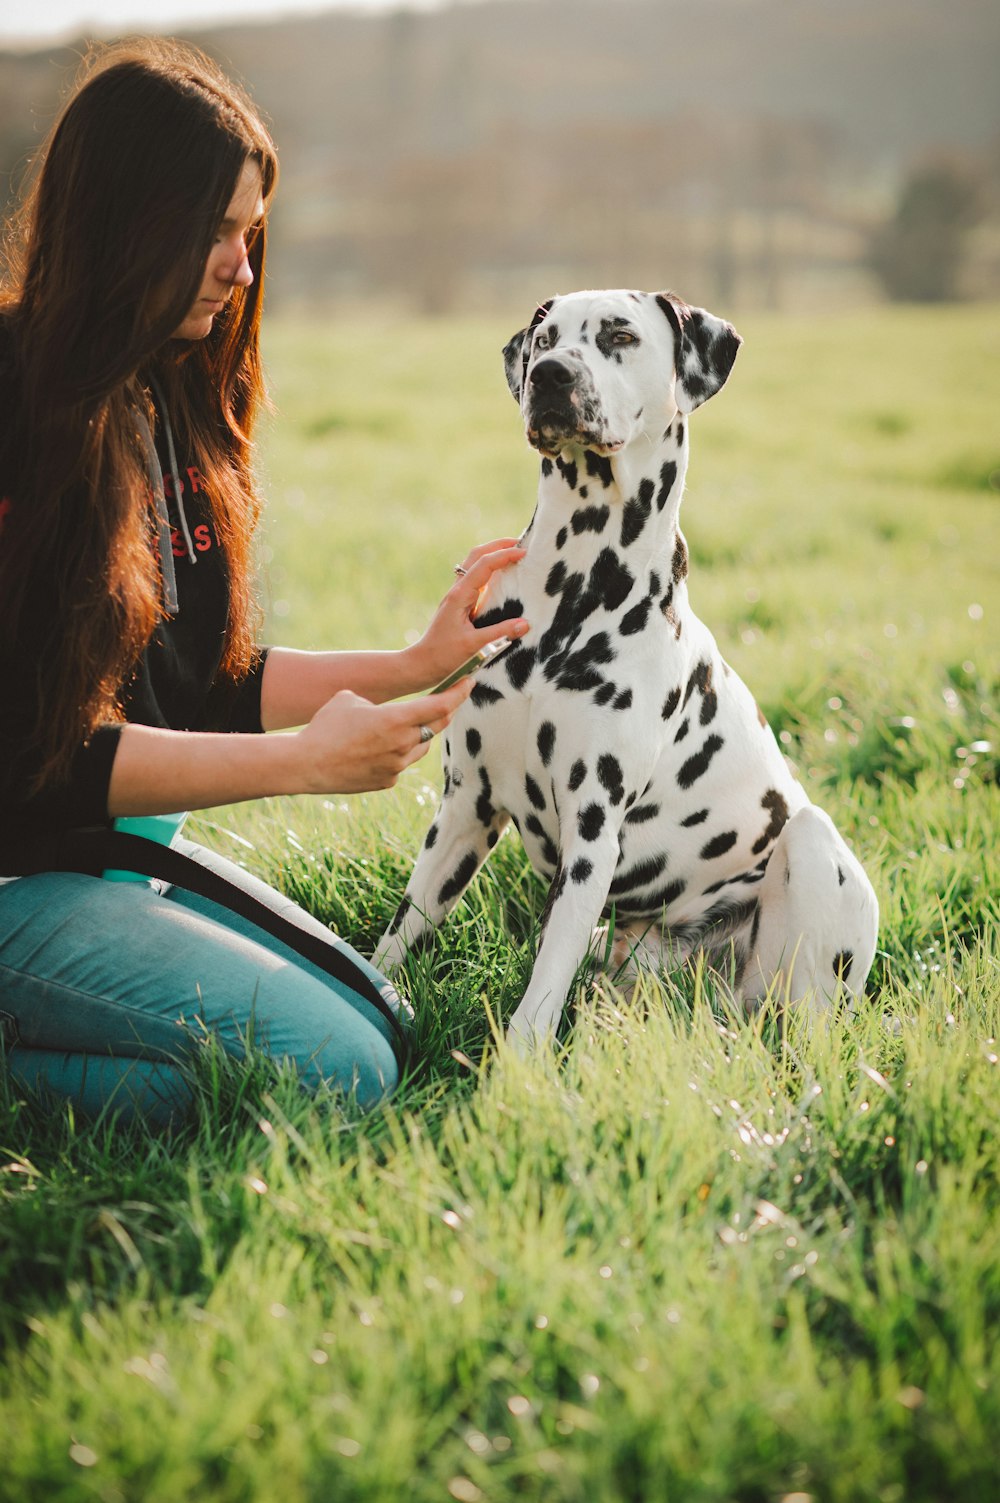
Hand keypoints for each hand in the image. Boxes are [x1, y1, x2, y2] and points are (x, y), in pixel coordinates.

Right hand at [293, 678, 471, 793]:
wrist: (306, 764)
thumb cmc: (325, 726)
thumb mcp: (349, 699)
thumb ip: (376, 703)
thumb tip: (382, 712)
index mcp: (396, 719)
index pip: (441, 705)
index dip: (458, 693)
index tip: (469, 682)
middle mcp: (403, 744)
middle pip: (437, 726)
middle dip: (446, 711)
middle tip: (449, 700)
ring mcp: (397, 766)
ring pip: (420, 747)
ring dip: (420, 734)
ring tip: (403, 724)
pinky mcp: (388, 781)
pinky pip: (401, 763)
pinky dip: (397, 753)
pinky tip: (378, 749)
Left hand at [406, 538, 529, 687]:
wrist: (422, 664)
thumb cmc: (444, 656)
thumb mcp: (473, 646)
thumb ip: (500, 634)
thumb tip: (526, 624)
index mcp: (460, 595)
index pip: (484, 565)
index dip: (504, 555)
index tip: (524, 552)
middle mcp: (458, 590)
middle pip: (477, 555)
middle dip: (498, 545)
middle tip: (522, 543)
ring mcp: (458, 595)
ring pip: (475, 564)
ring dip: (494, 554)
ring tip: (515, 554)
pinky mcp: (461, 603)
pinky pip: (477, 579)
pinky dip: (491, 570)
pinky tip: (504, 576)